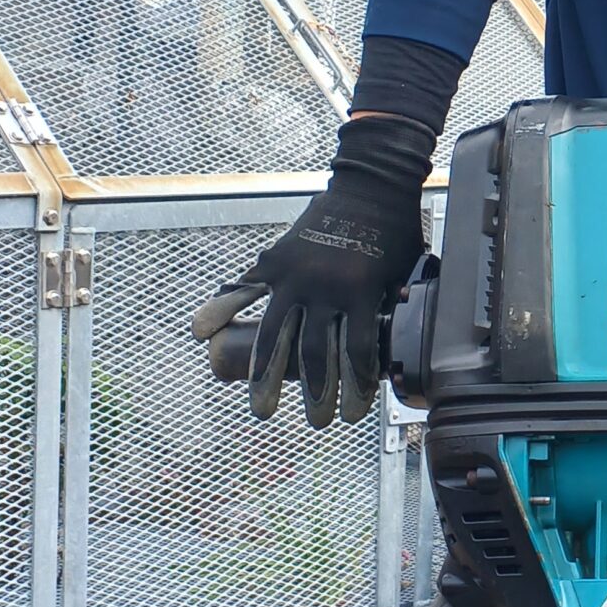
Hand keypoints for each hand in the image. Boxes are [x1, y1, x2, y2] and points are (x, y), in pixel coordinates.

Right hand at [191, 118, 430, 427]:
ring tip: (263, 408)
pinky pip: (245, 290)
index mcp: (361, 293)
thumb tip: (404, 348)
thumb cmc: (395, 230)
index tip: (352, 416)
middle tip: (316, 422)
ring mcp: (295, 275)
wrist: (372, 184)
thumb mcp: (405, 273)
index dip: (356, 390)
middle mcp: (324, 289)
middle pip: (314, 355)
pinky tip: (202, 334)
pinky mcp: (277, 261)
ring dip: (266, 377)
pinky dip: (221, 310)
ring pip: (275, 335)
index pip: (357, 355)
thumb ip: (393, 309)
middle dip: (315, 394)